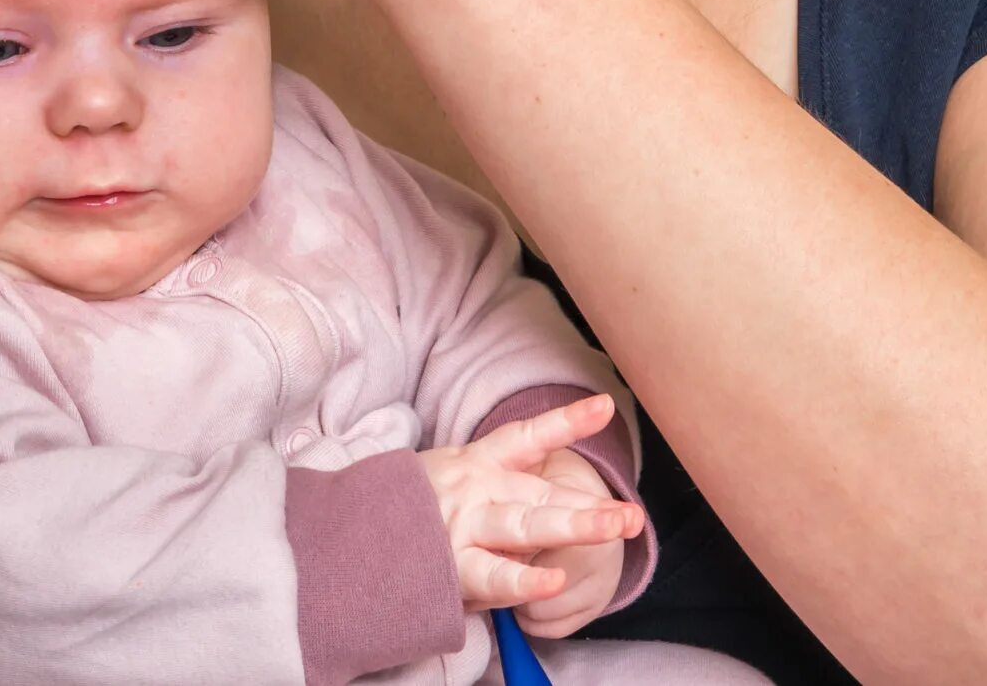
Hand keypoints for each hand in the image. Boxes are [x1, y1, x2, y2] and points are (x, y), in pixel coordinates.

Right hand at [414, 392, 644, 612]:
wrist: (353, 536)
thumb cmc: (414, 510)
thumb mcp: (453, 479)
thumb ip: (501, 487)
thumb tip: (557, 501)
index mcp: (478, 464)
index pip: (527, 438)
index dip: (567, 422)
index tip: (606, 405)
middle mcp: (476, 491)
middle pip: (542, 496)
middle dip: (590, 507)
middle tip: (633, 516)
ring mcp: (465, 527)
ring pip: (527, 526)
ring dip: (575, 527)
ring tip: (616, 527)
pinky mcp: (452, 567)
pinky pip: (494, 576)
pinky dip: (525, 581)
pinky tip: (554, 581)